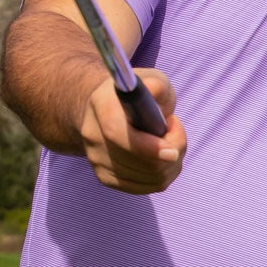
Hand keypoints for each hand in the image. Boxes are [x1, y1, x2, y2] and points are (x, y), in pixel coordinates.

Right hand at [77, 70, 186, 193]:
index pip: (117, 134)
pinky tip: (162, 156)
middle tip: (174, 128)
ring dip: (172, 162)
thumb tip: (154, 89)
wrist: (104, 110)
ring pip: (150, 178)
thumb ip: (155, 84)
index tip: (174, 151)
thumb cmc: (136, 94)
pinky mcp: (105, 178)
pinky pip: (148, 187)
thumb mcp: (149, 79)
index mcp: (101, 107)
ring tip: (167, 139)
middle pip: (141, 162)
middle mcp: (92, 136)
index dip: (148, 147)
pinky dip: (165, 174)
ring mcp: (96, 160)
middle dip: (172, 149)